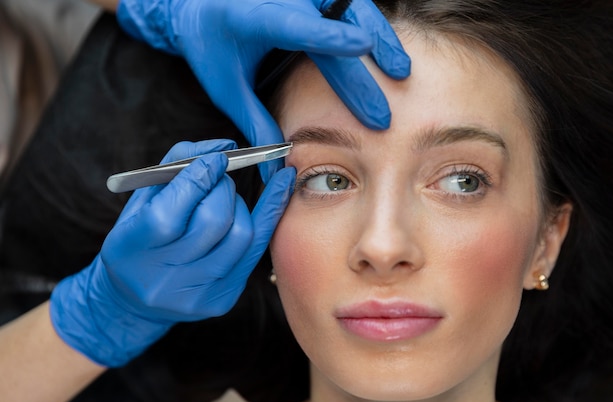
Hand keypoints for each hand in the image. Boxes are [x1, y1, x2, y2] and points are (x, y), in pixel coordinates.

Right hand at [50, 140, 294, 366]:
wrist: (136, 300)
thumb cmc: (140, 238)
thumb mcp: (143, 198)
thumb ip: (177, 164)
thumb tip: (224, 146)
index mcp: (131, 249)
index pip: (169, 213)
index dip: (198, 179)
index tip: (216, 159)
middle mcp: (163, 277)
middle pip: (212, 222)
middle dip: (223, 189)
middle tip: (220, 177)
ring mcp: (195, 293)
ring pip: (240, 236)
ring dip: (241, 205)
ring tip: (226, 198)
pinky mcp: (222, 299)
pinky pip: (255, 251)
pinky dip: (268, 216)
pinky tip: (281, 189)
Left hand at [117, 0, 410, 179]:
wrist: (201, 5)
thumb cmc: (211, 45)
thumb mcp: (226, 87)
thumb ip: (254, 121)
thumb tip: (274, 164)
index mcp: (252, 15)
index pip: (296, 26)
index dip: (331, 36)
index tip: (362, 46)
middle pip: (334, 28)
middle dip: (361, 74)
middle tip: (380, 115)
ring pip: (351, 6)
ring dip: (380, 38)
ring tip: (400, 71)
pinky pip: (350, 4)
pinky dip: (371, 26)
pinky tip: (386, 51)